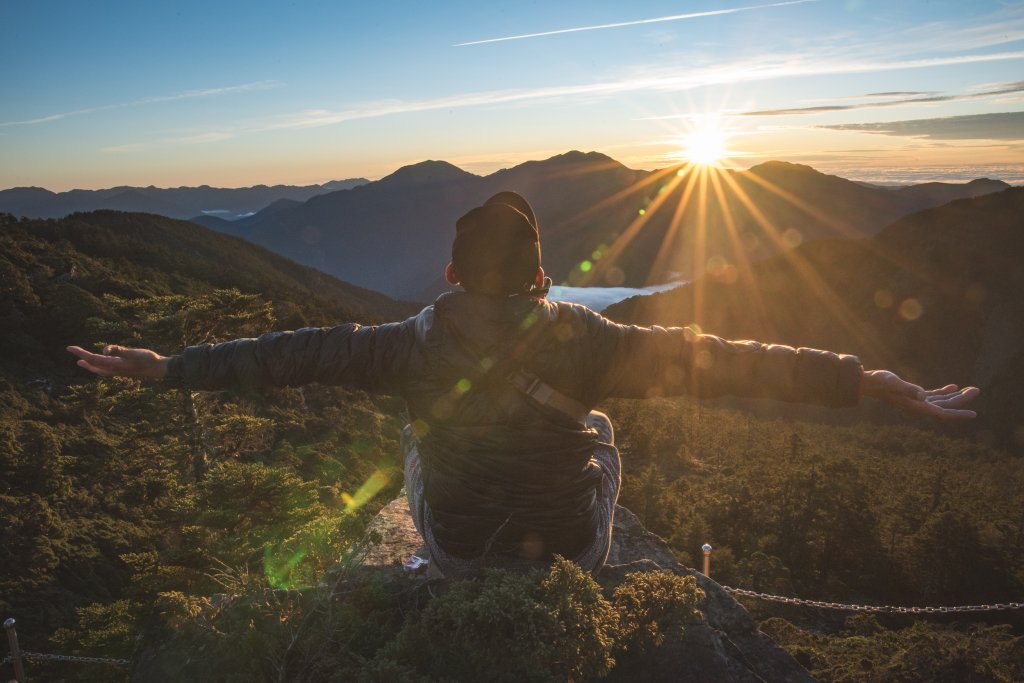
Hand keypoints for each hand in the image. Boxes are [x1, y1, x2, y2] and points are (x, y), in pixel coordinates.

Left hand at [67, 345, 168, 379]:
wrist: (158, 369)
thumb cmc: (147, 360)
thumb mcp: (132, 353)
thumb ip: (118, 351)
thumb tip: (105, 350)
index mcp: (114, 365)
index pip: (93, 358)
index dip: (80, 353)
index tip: (69, 347)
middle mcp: (114, 370)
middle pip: (93, 364)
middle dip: (82, 358)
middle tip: (71, 350)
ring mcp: (118, 371)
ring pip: (99, 368)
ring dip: (89, 364)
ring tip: (81, 362)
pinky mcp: (123, 370)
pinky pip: (106, 368)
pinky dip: (99, 365)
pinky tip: (101, 362)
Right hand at [861, 370, 978, 419]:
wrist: (868, 383)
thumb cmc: (880, 382)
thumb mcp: (894, 383)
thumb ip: (909, 389)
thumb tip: (923, 396)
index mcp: (916, 407)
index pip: (942, 413)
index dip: (958, 414)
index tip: (974, 414)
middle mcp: (918, 407)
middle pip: (945, 407)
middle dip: (962, 400)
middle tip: (976, 390)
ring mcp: (917, 402)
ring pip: (941, 402)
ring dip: (955, 396)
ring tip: (971, 389)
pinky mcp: (914, 396)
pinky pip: (934, 397)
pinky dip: (944, 392)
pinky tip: (953, 387)